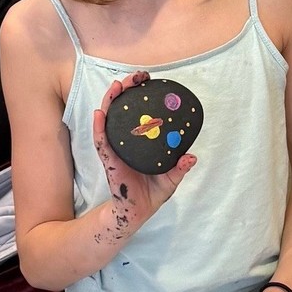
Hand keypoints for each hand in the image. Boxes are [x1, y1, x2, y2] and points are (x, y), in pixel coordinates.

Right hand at [92, 71, 195, 245]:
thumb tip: (192, 156)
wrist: (137, 213)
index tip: (148, 81)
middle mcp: (125, 141)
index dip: (141, 95)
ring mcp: (115, 150)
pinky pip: (102, 142)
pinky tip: (99, 114)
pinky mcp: (110, 161)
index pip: (137, 113)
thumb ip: (180, 167)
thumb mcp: (171, 178)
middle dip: (126, 91)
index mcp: (140, 142)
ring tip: (116, 87)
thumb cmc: (152, 193)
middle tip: (135, 78)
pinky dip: (99, 127)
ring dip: (111, 102)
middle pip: (122, 110)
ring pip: (109, 120)